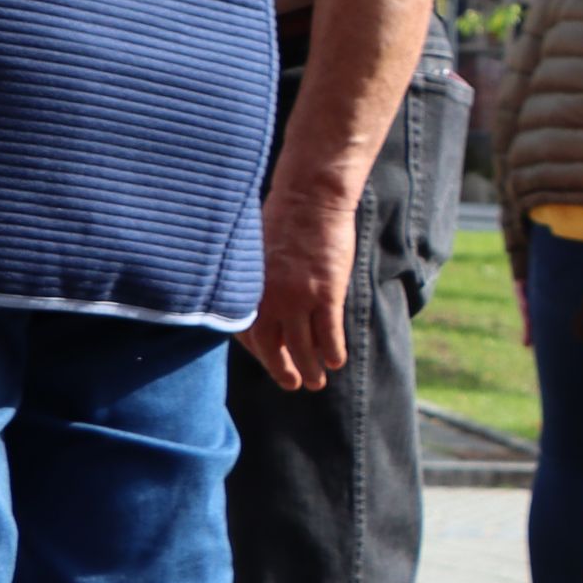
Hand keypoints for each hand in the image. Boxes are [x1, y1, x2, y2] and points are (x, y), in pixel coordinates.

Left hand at [237, 185, 358, 392]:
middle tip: (293, 384)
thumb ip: (254, 280)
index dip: (259, 352)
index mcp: (248, 288)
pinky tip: (336, 362)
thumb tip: (256, 301)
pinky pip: (329, 333)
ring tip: (317, 383)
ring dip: (310, 368)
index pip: (247, 333)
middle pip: (272, 346)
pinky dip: (332, 351)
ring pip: (303, 346)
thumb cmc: (282, 217)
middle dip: (282, 369)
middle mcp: (269, 298)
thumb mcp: (253, 250)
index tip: (270, 358)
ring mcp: (298, 298)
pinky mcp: (326, 294)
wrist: (310, 199)